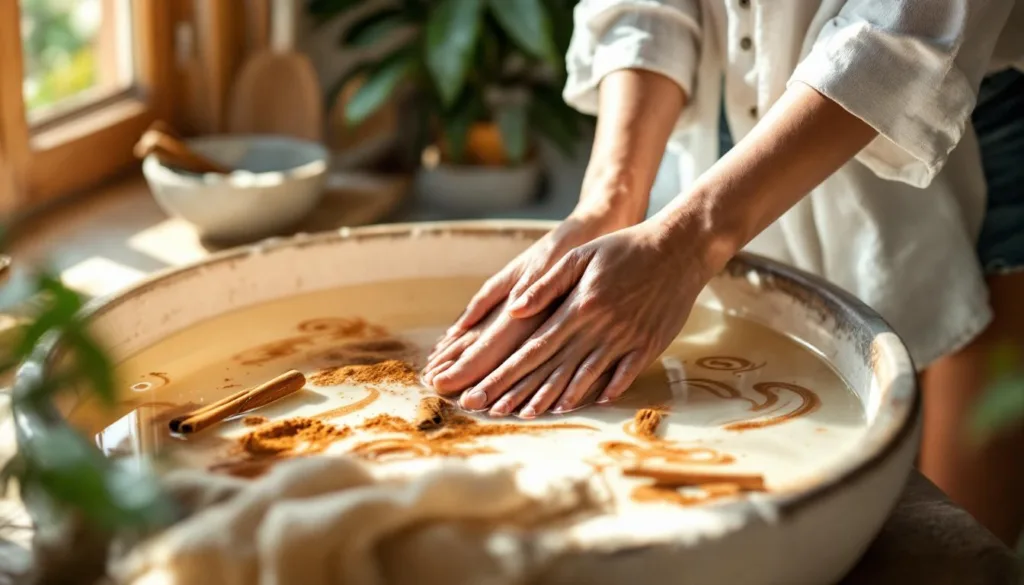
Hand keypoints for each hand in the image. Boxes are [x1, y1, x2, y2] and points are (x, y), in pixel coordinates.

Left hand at [432, 219, 714, 416]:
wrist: (680, 249)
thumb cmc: (625, 247)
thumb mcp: (581, 256)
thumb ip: (547, 284)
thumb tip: (514, 309)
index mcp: (579, 307)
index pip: (534, 347)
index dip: (506, 372)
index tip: (483, 388)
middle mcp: (599, 329)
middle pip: (552, 368)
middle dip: (518, 392)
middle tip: (490, 410)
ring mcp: (625, 341)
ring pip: (583, 377)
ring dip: (554, 398)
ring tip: (527, 414)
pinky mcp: (647, 346)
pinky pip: (622, 375)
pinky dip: (602, 391)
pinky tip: (585, 404)